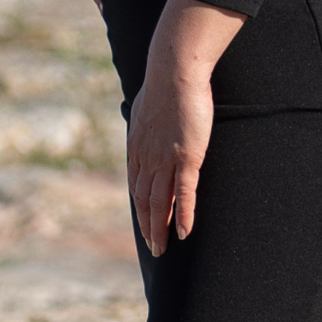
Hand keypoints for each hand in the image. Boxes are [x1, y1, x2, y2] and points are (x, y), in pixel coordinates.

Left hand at [126, 0, 243, 256]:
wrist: (172, 72)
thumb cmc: (164, 87)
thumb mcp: (146, 110)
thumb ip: (146, 124)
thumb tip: (145, 124)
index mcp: (137, 147)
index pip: (136, 185)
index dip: (140, 207)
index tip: (144, 224)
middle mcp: (146, 157)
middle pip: (145, 199)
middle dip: (148, 226)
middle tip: (154, 248)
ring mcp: (164, 159)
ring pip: (160, 202)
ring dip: (161, 228)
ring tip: (163, 249)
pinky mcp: (185, 157)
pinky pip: (183, 193)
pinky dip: (183, 215)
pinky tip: (185, 233)